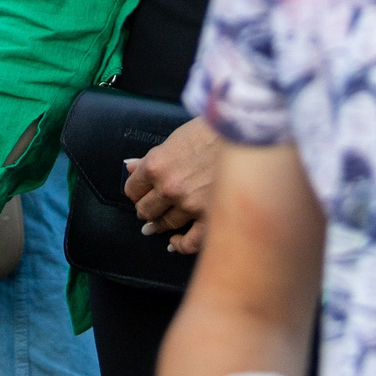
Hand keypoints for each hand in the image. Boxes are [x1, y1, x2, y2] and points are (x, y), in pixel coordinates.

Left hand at [124, 116, 222, 243]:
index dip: (135, 192)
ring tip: (159, 225)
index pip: (132, 189)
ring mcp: (189, 205)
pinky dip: (180, 244)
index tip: (140, 193)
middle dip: (146, 209)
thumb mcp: (177, 137)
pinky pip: (189, 242)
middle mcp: (169, 188)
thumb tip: (130, 167)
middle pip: (145, 210)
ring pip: (165, 224)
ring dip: (160, 225)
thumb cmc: (212, 130)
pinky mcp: (210, 217)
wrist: (245, 134)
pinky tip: (176, 242)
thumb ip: (152, 157)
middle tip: (150, 209)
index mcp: (157, 165)